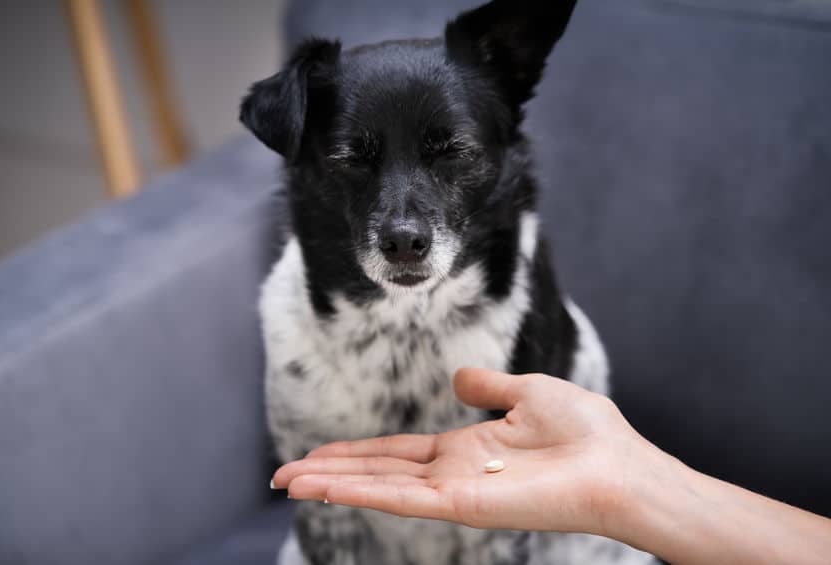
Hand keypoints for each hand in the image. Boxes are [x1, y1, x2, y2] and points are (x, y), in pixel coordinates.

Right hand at [272, 367, 658, 534]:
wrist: (619, 465)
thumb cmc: (586, 432)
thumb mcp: (528, 393)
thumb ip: (488, 387)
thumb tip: (459, 378)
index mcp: (464, 448)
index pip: (395, 452)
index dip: (355, 453)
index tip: (317, 455)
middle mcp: (452, 473)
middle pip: (377, 471)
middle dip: (330, 472)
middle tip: (282, 475)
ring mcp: (454, 492)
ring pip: (380, 488)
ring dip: (333, 484)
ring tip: (287, 482)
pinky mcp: (463, 504)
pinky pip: (403, 498)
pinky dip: (362, 492)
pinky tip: (327, 487)